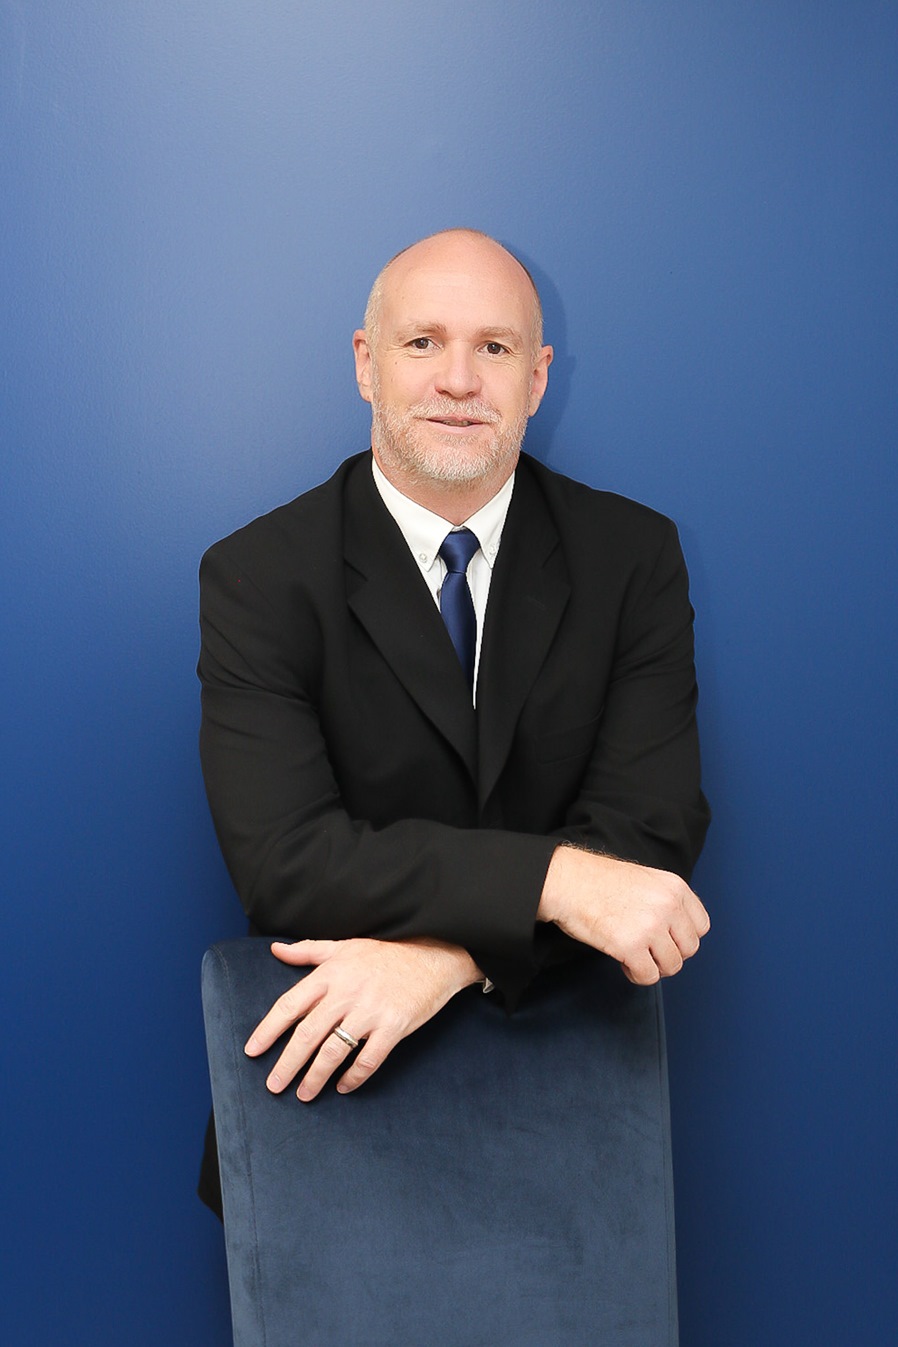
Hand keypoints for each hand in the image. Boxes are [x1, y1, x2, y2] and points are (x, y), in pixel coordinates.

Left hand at [244, 937, 482, 1100]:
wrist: (435, 954)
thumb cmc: (386, 952)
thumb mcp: (344, 946)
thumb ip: (308, 951)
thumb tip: (274, 950)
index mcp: (331, 974)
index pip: (290, 1005)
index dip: (268, 1030)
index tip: (252, 1051)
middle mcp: (346, 993)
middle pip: (308, 1034)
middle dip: (287, 1064)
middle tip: (274, 1086)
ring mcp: (371, 1010)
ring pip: (334, 1051)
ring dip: (315, 1077)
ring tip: (304, 1094)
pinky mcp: (394, 1026)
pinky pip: (368, 1060)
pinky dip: (353, 1078)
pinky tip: (343, 1087)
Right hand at [537, 846, 709, 984]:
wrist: (566, 881)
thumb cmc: (598, 881)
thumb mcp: (645, 880)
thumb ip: (667, 901)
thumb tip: (678, 932)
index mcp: (675, 887)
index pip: (701, 926)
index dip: (683, 937)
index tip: (666, 938)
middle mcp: (668, 906)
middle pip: (689, 949)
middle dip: (669, 954)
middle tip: (647, 949)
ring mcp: (650, 926)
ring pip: (671, 966)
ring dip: (653, 966)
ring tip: (633, 954)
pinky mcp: (630, 946)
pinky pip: (648, 975)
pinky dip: (636, 974)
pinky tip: (623, 961)